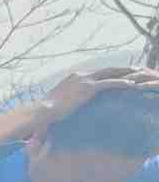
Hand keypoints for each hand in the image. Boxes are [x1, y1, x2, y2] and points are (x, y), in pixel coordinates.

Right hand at [39, 64, 158, 126]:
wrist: (42, 112)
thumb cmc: (47, 111)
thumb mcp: (58, 102)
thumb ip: (67, 99)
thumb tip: (67, 106)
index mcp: (74, 77)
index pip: (96, 72)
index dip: (109, 72)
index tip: (119, 73)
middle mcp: (81, 75)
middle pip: (106, 69)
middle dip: (121, 69)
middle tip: (135, 70)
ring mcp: (85, 80)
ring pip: (111, 74)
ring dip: (126, 74)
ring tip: (139, 75)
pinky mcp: (89, 88)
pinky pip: (110, 83)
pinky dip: (122, 83)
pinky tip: (132, 85)